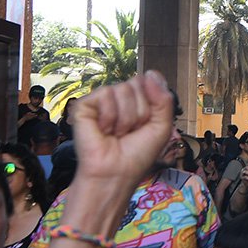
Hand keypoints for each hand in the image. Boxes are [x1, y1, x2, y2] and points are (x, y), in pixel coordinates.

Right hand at [71, 72, 172, 189]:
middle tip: (129, 131)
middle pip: (137, 83)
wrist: (116, 174)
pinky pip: (105, 94)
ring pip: (123, 89)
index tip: (145, 125)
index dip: (152, 105)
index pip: (150, 82)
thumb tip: (150, 73)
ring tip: (116, 133)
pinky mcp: (84, 105)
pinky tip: (103, 130)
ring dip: (125, 118)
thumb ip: (163, 99)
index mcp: (137, 100)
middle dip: (139, 111)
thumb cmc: (137, 154)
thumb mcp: (161, 126)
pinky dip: (109, 117)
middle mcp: (118, 98)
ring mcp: (101, 100)